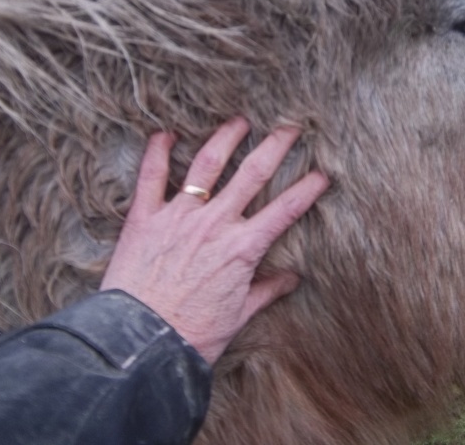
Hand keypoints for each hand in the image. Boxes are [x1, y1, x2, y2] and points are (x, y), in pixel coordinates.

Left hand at [100, 117, 328, 363]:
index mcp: (242, 248)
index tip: (323, 173)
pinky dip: (157, 151)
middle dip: (276, 146)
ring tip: (239, 120)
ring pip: (207, 164)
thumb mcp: (238, 315)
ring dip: (226, 138)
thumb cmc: (192, 334)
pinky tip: (165, 132)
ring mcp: (179, 217)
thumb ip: (266, 291)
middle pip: (253, 174)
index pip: (284, 210)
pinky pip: (151, 177)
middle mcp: (215, 224)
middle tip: (290, 126)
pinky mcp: (145, 219)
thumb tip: (292, 279)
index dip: (308, 189)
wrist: (141, 344)